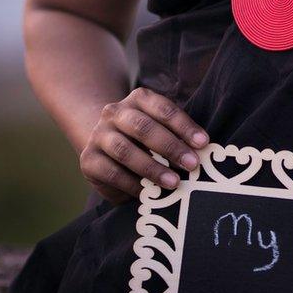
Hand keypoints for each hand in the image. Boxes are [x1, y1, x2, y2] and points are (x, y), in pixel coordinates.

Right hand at [79, 86, 210, 203]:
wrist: (104, 145)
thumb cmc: (144, 138)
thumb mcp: (160, 129)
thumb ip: (176, 136)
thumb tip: (201, 153)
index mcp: (138, 99)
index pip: (164, 109)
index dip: (184, 126)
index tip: (203, 143)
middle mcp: (115, 112)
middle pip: (143, 127)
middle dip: (170, 146)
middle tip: (191, 164)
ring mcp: (99, 135)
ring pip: (125, 150)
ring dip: (152, 168)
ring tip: (173, 182)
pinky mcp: (89, 159)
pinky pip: (111, 172)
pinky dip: (132, 184)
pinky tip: (147, 192)